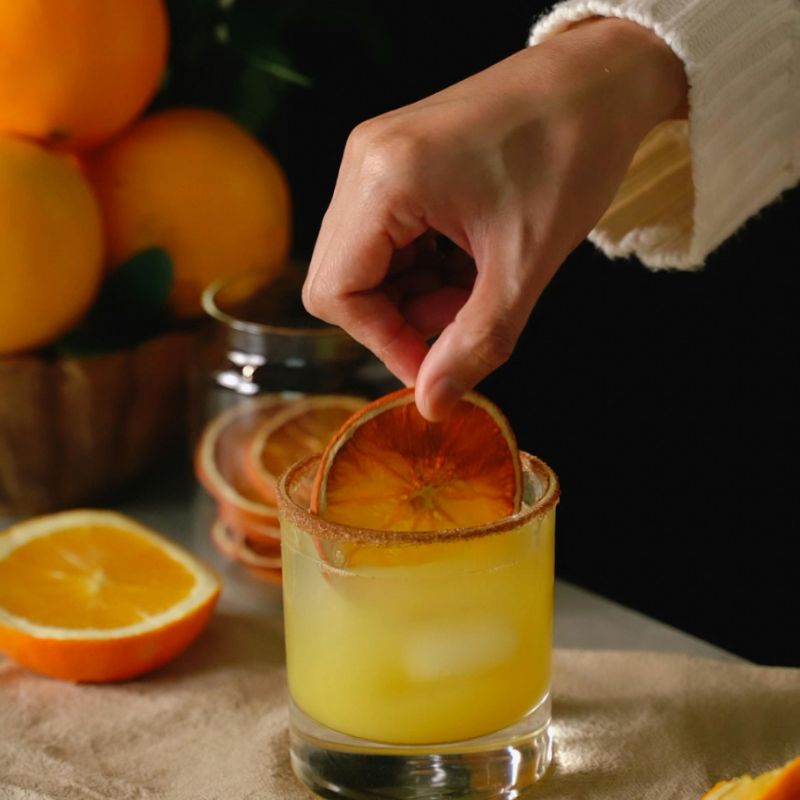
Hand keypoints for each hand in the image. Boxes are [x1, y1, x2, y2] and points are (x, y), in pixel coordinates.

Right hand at [302, 17, 686, 419]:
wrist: (600, 80)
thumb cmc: (571, 153)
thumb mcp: (525, 265)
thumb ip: (475, 343)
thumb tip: (432, 403)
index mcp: (385, 179)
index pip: (337, 293)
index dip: (383, 342)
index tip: (436, 365)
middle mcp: (364, 162)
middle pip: (344, 278)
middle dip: (403, 316)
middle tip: (467, 317)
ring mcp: (376, 157)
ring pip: (366, 262)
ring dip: (417, 293)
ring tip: (480, 282)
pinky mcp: (396, 160)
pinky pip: (388, 237)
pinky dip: (425, 266)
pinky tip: (472, 259)